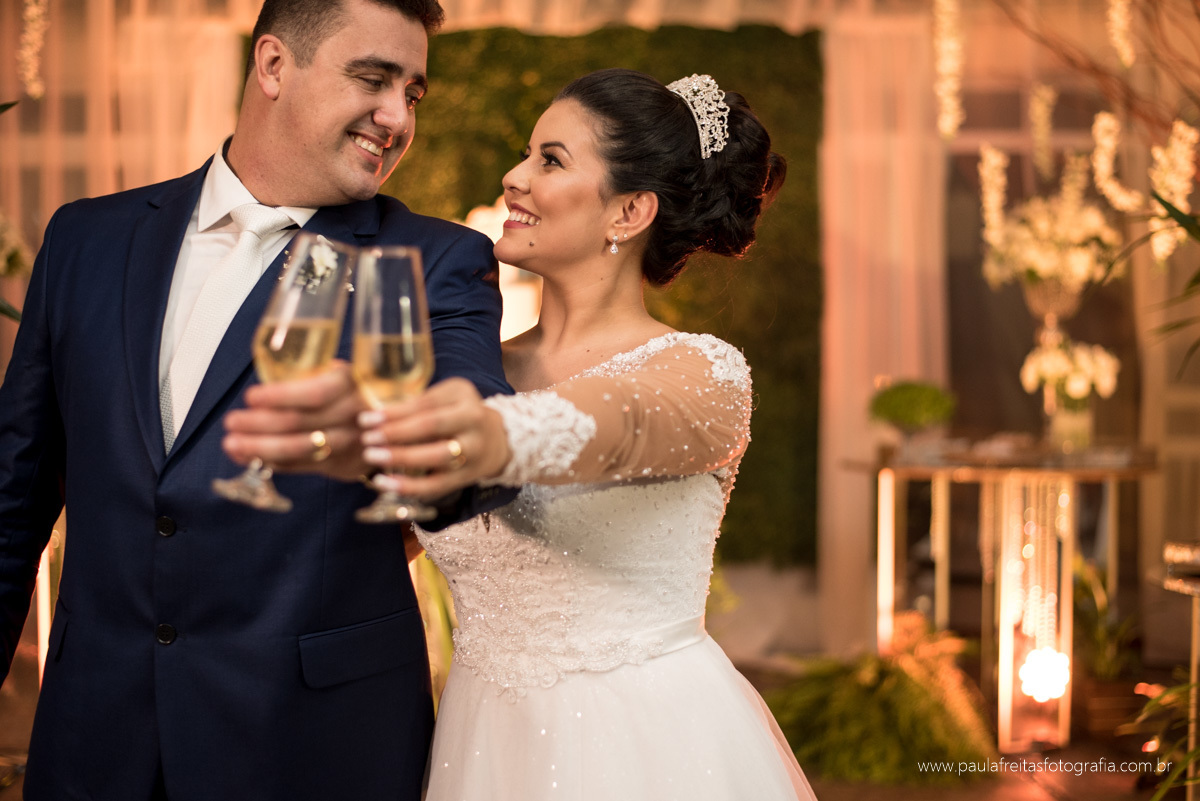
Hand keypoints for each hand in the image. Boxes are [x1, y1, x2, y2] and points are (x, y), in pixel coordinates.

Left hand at [222, 361, 369, 481]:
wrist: (394, 424)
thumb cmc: (353, 391)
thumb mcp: (340, 375)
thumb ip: (311, 379)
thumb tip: (259, 396)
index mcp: (351, 383)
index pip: (314, 393)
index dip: (280, 397)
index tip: (250, 397)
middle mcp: (355, 414)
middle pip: (301, 423)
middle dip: (259, 424)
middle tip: (231, 422)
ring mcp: (351, 443)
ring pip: (299, 449)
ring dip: (260, 448)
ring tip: (231, 443)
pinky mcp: (342, 465)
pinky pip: (301, 466)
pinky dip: (271, 463)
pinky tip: (248, 456)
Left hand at [359, 377, 510, 499]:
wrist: (497, 440)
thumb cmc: (459, 414)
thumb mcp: (446, 397)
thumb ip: (418, 403)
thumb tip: (375, 414)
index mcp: (463, 396)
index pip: (426, 403)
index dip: (394, 412)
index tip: (366, 419)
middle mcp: (473, 422)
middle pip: (432, 426)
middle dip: (396, 433)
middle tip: (367, 438)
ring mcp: (473, 451)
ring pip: (436, 456)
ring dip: (401, 457)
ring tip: (373, 457)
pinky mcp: (466, 477)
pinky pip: (436, 485)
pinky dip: (409, 486)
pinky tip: (385, 482)